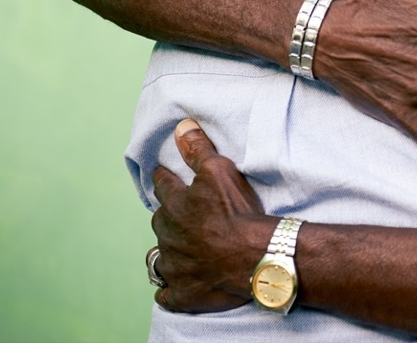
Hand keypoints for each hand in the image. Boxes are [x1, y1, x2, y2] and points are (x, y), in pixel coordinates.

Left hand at [150, 119, 273, 313]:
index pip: (163, 185)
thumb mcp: (220, 171)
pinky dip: (170, 288)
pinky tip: (174, 286)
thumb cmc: (238, 212)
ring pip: (161, 256)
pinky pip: (168, 292)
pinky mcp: (182, 291)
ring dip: (168, 252)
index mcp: (174, 204)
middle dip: (168, 216)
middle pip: (160, 220)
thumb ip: (199, 149)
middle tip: (181, 214)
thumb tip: (181, 126)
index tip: (162, 174)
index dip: (164, 178)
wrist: (255, 256)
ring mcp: (173, 265)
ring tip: (177, 250)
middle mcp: (167, 234)